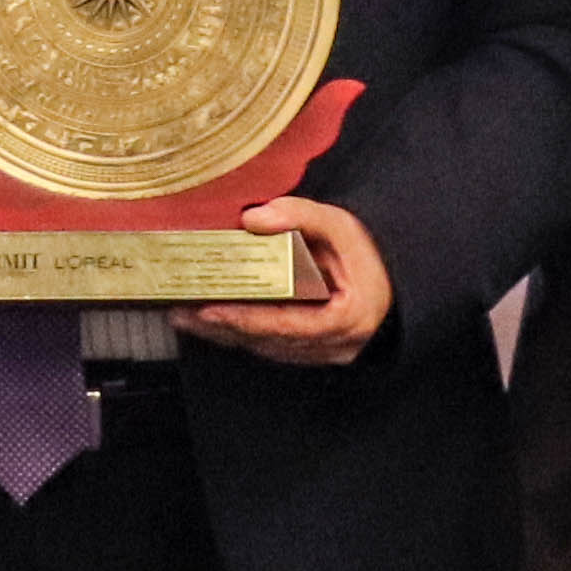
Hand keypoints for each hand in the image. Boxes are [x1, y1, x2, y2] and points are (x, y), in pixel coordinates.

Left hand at [179, 196, 394, 367]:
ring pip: (265, 349)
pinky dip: (240, 334)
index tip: (210, 309)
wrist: (389, 278)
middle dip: (222, 328)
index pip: (288, 325)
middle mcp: (334, 346)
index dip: (247, 319)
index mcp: (346, 318)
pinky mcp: (309, 353)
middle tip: (181, 313)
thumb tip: (252, 218)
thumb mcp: (339, 225)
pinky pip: (269, 347)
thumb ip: (300, 216)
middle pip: (268, 342)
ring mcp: (322, 354)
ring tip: (184, 316)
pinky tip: (211, 323)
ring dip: (224, 334)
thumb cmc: (365, 253)